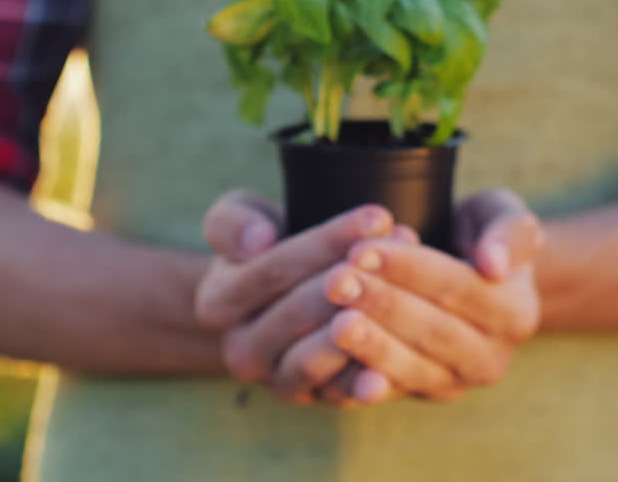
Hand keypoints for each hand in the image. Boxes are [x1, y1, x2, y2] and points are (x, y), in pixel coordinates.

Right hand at [195, 190, 398, 403]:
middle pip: (299, 313)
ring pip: (316, 358)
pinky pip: (342, 391)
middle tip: (398, 253)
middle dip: (352, 279)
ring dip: (361, 325)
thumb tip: (258, 240)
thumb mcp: (238, 219)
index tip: (377, 217)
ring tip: (400, 294)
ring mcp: (278, 381)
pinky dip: (368, 374)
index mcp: (216, 303)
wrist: (280, 299)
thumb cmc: (267, 247)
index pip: (275, 268)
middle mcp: (240, 350)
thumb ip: (233, 222)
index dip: (328, 241)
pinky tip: (394, 351)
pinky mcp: (316, 400)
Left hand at [322, 188, 544, 402]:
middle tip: (335, 281)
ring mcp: (457, 382)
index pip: (457, 287)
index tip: (362, 249)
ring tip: (333, 320)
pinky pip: (392, 391)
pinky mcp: (423, 395)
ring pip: (411, 367)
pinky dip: (362, 380)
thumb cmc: (482, 235)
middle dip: (381, 305)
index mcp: (516, 312)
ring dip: (369, 344)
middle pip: (432, 330)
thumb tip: (493, 264)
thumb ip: (510, 233)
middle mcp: (492, 356)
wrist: (471, 276)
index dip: (410, 269)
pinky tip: (335, 364)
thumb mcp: (505, 217)